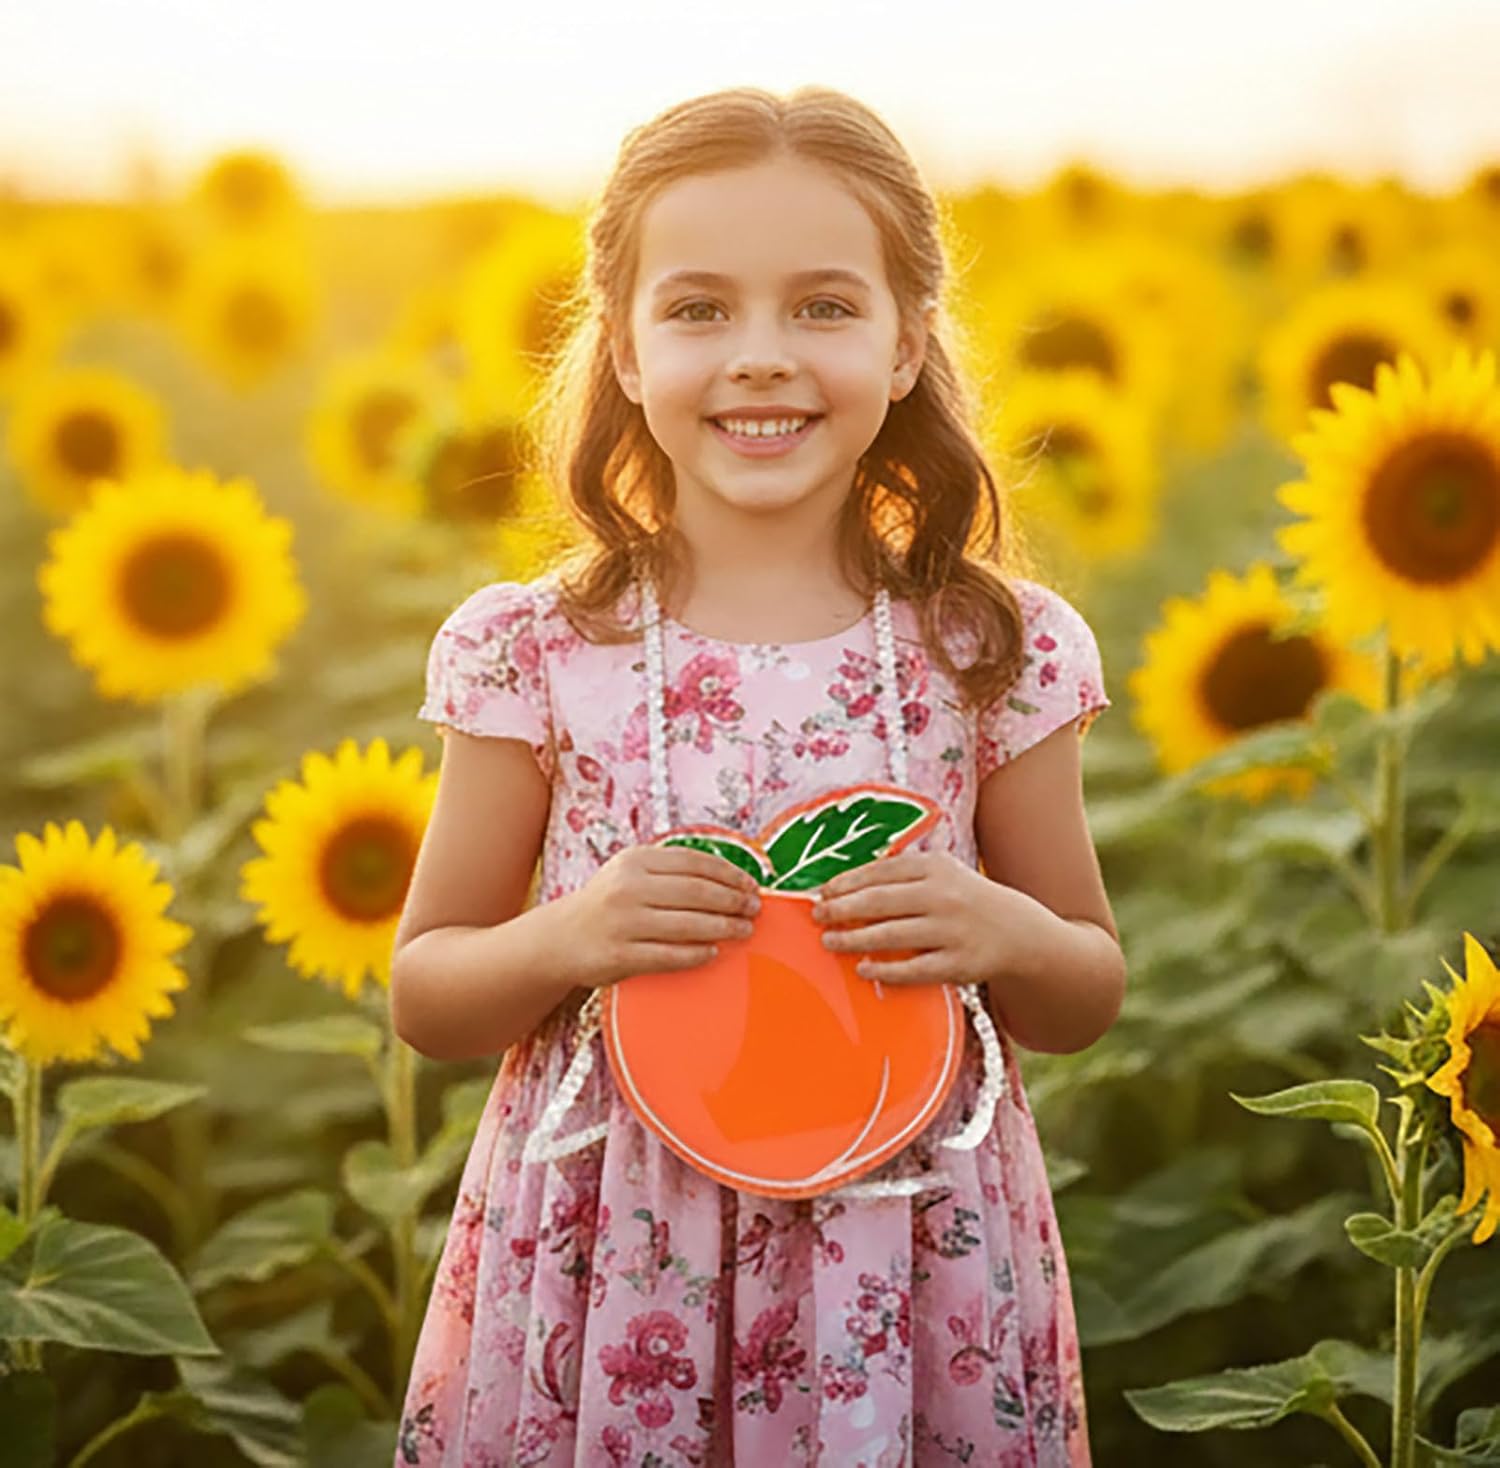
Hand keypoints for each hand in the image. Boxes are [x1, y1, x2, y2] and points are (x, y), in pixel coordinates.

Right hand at [566, 844, 761, 990]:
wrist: (559, 939)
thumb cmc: (606, 905)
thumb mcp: (630, 874)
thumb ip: (670, 872)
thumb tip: (729, 881)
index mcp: (634, 861)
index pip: (694, 862)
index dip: (729, 873)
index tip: (751, 884)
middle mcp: (628, 888)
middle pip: (696, 892)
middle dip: (732, 900)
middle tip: (754, 909)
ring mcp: (622, 922)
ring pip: (687, 924)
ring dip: (723, 927)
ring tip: (743, 930)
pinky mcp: (619, 955)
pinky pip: (669, 955)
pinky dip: (696, 954)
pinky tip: (713, 952)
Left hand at [809, 849, 1014, 986]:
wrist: (1020, 932)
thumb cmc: (967, 900)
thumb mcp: (942, 873)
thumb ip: (901, 875)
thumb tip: (846, 886)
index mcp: (935, 868)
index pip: (881, 872)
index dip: (847, 882)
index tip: (823, 891)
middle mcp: (943, 896)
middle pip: (880, 901)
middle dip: (842, 909)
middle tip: (818, 916)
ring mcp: (951, 931)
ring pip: (891, 935)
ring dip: (853, 939)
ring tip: (829, 941)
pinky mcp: (957, 964)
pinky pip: (913, 969)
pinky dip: (884, 970)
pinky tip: (863, 968)